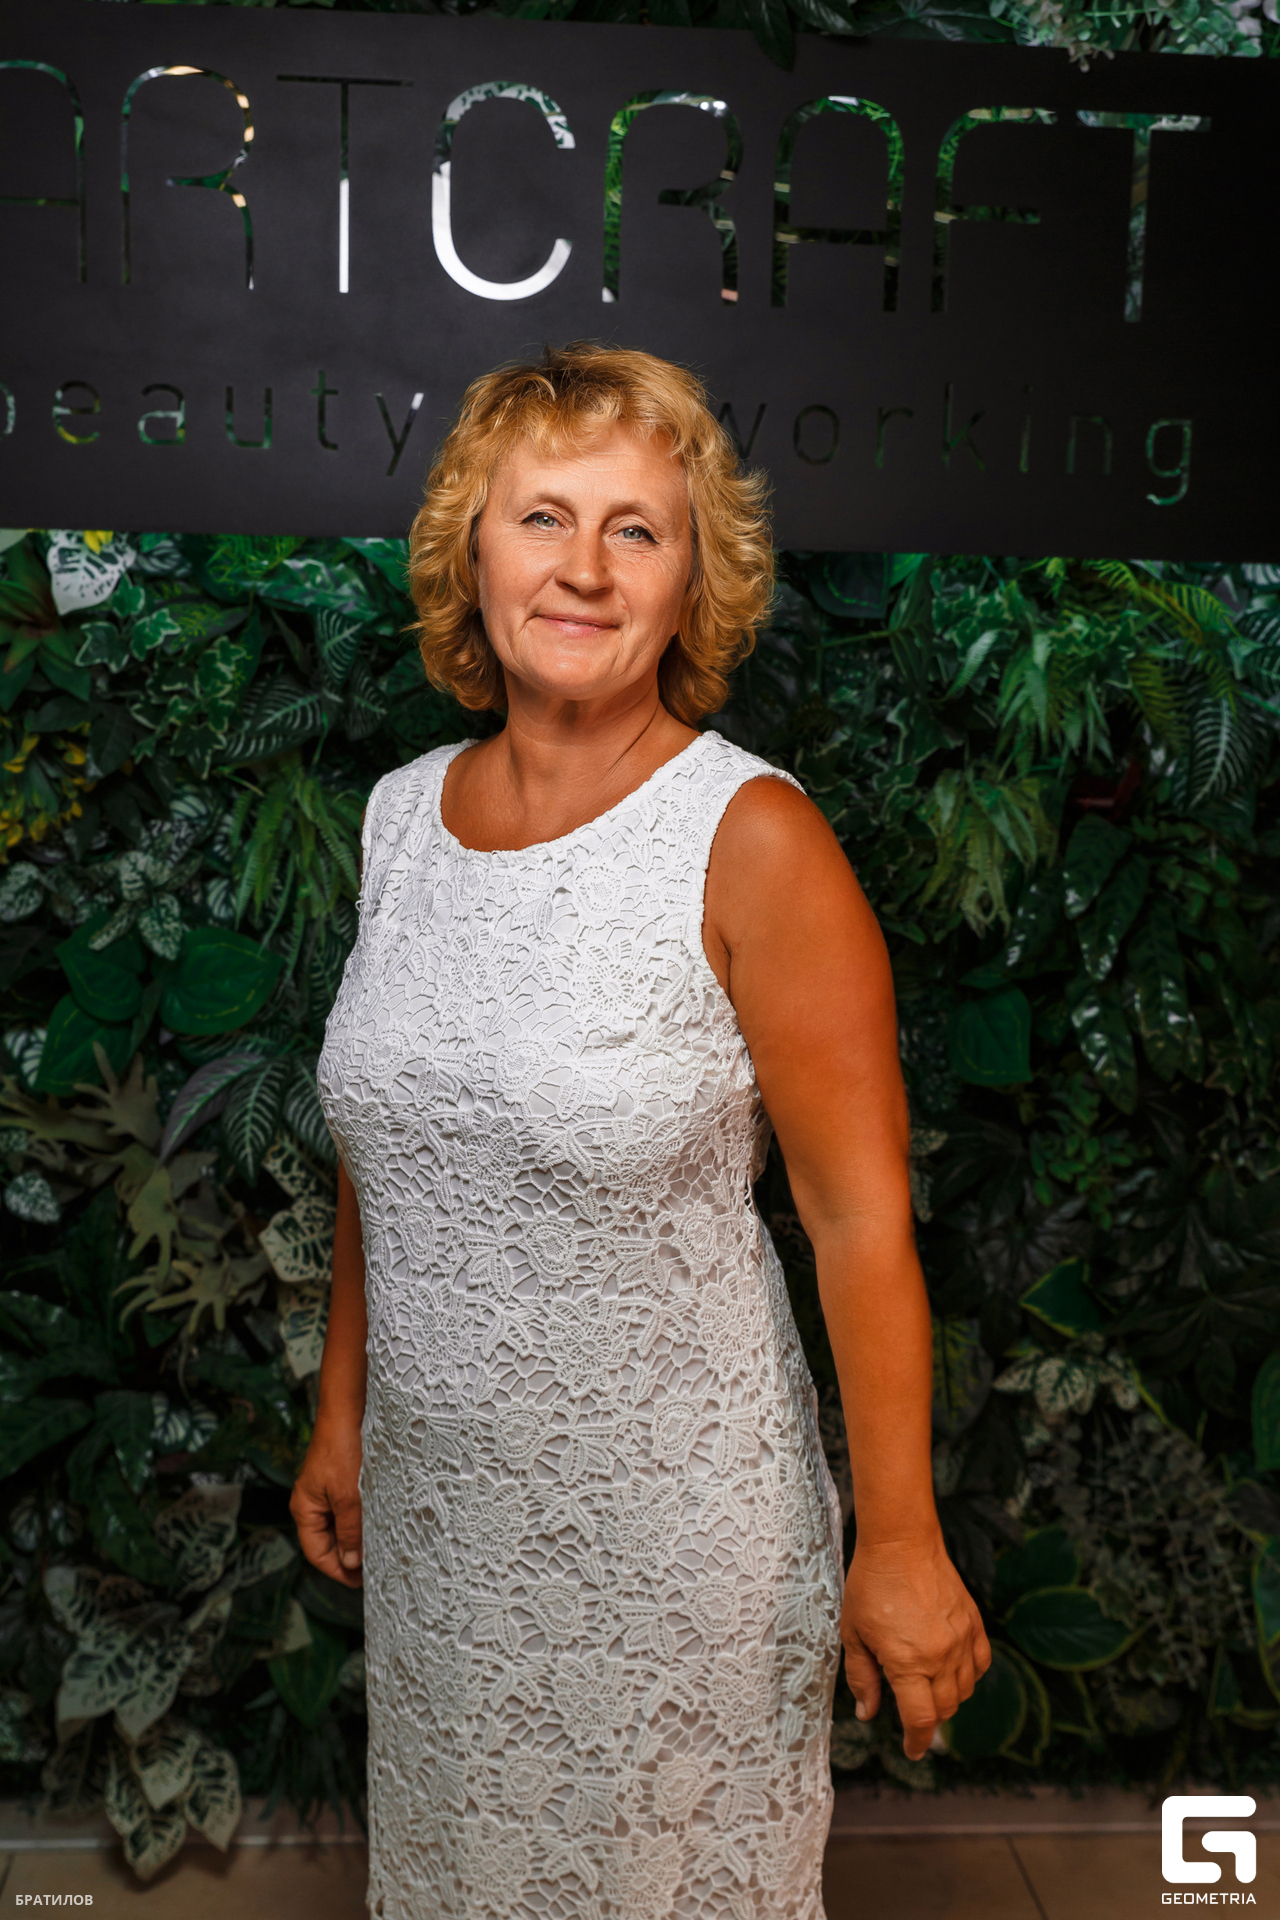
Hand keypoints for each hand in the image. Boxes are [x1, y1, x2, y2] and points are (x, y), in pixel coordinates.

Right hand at [290, 1414, 363, 1587]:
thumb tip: (350, 1563)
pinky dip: (360, 1522)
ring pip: (339, 1526)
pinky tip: (378, 1526)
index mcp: (304, 1509)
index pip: (316, 1553)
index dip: (337, 1570)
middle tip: (374, 1570)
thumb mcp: (349, 1496)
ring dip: (356, 1539)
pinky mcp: (340, 1481)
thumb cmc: (343, 1451)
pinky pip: (347, 1511)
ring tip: (379, 1552)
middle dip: (348, 1557)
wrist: (348, 1410)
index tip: (360, 1582)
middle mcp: (311, 1503)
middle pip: (327, 1541)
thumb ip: (350, 1531)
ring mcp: (325, 1492)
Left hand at [840, 1529, 989, 1759]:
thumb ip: (862, 1677)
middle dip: (928, 1719)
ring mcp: (962, 1639)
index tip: (912, 1750)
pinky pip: (980, 1664)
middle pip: (945, 1709)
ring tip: (927, 1688)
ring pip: (964, 1690)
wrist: (901, 1543)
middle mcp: (941, 1656)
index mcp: (908, 1662)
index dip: (917, 1742)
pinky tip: (951, 1669)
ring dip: (948, 1699)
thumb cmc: (871, 1585)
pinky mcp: (973, 1623)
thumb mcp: (853, 1633)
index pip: (922, 1720)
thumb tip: (868, 1713)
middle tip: (911, 1712)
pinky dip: (969, 1676)